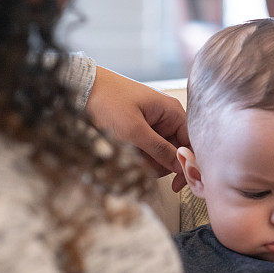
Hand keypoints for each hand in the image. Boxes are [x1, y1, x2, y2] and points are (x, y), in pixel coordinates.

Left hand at [85, 66, 189, 191]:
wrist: (82, 88)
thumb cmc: (108, 101)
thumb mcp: (133, 130)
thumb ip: (159, 150)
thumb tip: (181, 167)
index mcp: (172, 112)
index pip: (191, 144)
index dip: (187, 165)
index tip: (178, 184)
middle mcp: (167, 118)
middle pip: (176, 152)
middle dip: (160, 163)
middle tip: (141, 165)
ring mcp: (154, 124)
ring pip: (160, 154)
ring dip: (147, 161)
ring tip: (128, 154)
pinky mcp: (141, 130)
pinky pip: (147, 150)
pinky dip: (138, 156)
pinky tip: (125, 152)